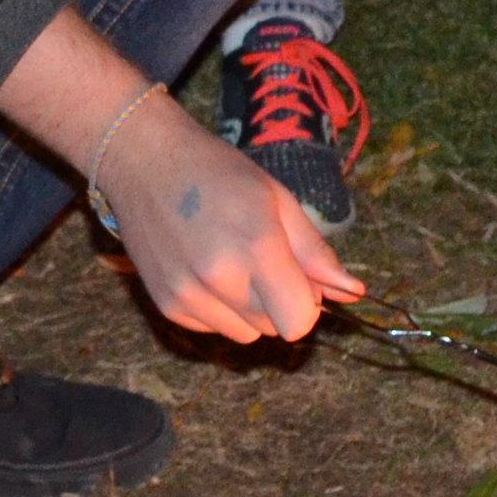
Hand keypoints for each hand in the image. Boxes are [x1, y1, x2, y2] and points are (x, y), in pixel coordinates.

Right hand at [101, 105, 361, 343]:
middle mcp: (220, 278)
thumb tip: (352, 292)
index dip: (307, 303)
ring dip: (250, 310)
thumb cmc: (217, 173)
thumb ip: (314, 252)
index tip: (298, 277)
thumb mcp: (277, 199)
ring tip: (231, 263)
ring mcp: (188, 295)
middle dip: (279, 302)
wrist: (143, 162)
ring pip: (246, 334)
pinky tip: (204, 269)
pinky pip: (213, 329)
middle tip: (262, 259)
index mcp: (256, 246)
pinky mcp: (166, 306)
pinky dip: (218, 309)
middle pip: (275, 328)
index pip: (299, 322)